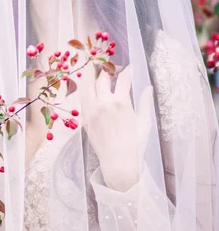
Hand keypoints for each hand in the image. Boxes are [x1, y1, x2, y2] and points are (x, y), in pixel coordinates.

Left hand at [80, 64, 152, 191]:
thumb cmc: (135, 144)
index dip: (127, 70)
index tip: (129, 68)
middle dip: (108, 69)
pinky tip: (90, 86)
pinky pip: (82, 97)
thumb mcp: (144, 122)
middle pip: (103, 77)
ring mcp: (91, 109)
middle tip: (113, 68)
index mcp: (121, 102)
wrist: (118, 162)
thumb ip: (145, 102)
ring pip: (87, 84)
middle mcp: (103, 103)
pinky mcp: (84, 117)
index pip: (123, 78)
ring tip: (95, 69)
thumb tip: (148, 87)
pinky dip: (86, 88)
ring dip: (91, 74)